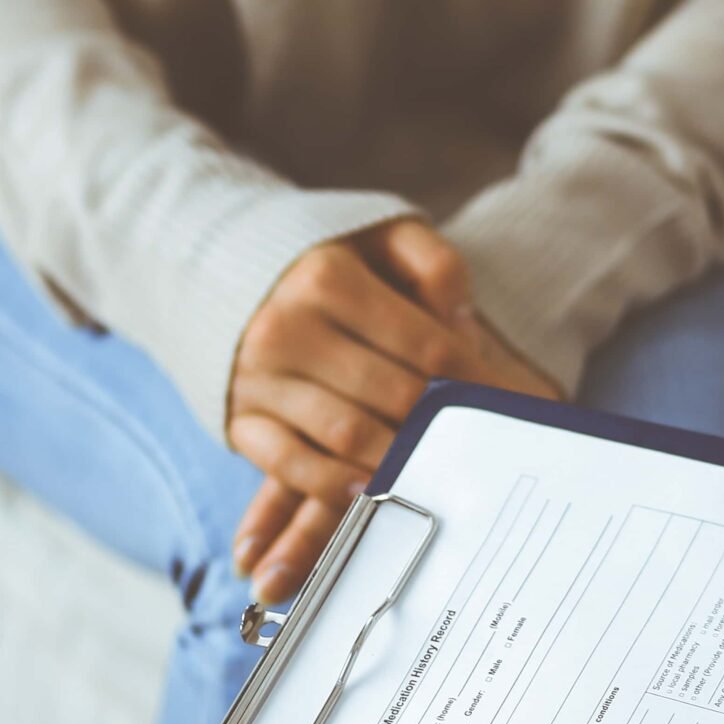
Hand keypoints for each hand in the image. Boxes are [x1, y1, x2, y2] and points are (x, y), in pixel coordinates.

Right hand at [227, 220, 480, 599]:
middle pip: (394, 394)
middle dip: (443, 424)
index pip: (426, 345)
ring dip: (400, 458)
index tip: (506, 404)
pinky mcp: (238, 419)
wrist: (217, 269)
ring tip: (437, 471)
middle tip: (479, 446)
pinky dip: (332, 484)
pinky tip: (370, 489)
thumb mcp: (381, 234)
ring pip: (347, 434)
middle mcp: (286, 327)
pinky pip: (288, 464)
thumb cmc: (324, 259)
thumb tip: (461, 323)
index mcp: (327, 278)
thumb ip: (434, 263)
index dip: (475, 380)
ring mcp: (257, 378)